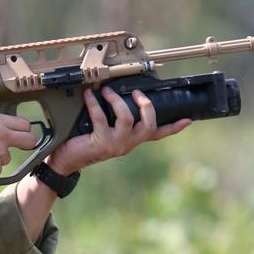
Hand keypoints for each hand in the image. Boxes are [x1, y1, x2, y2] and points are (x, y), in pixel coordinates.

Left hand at [46, 87, 190, 173]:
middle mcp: (127, 144)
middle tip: (137, 93)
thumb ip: (115, 121)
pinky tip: (89, 96)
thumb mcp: (105, 132)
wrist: (65, 162)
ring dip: (117, 101)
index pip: (157, 135)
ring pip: (127, 119)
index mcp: (131, 141)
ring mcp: (116, 145)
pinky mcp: (101, 142)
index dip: (173, 127)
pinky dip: (94, 104)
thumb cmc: (83, 143)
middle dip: (146, 105)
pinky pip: (101, 118)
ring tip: (108, 91)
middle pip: (149, 125)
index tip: (188, 119)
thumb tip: (119, 95)